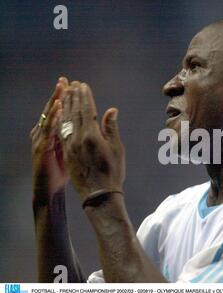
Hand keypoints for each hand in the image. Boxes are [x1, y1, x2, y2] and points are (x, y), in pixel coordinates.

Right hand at [30, 77, 69, 204]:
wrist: (50, 190)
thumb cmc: (63, 173)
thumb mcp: (73, 152)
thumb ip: (77, 137)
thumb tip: (88, 126)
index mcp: (55, 134)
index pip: (62, 112)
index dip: (67, 99)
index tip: (74, 85)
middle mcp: (46, 134)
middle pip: (53, 110)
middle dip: (59, 95)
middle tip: (64, 79)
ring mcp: (42, 140)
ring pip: (49, 117)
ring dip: (55, 101)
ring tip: (62, 87)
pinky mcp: (41, 148)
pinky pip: (48, 130)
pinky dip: (53, 118)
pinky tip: (59, 108)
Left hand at [59, 82, 124, 200]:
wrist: (99, 193)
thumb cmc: (113, 172)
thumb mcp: (116, 149)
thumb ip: (111, 128)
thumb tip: (111, 110)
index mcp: (92, 135)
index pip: (87, 110)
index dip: (85, 96)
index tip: (83, 85)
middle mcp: (79, 138)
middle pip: (75, 112)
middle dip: (74, 97)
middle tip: (73, 84)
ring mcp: (71, 145)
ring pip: (66, 120)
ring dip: (66, 106)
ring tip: (66, 94)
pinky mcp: (67, 152)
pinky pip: (62, 131)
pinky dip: (62, 120)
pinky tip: (62, 114)